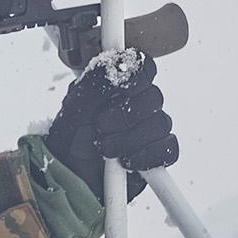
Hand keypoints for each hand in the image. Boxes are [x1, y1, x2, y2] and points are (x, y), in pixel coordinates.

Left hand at [45, 49, 179, 204]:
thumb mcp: (73, 107)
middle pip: (154, 97)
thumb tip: (120, 59)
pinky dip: (147, 156)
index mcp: (118, 84)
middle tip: (100, 127)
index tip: (119, 90)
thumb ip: (95, 81)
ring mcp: (149, 128)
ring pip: (161, 124)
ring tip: (105, 149)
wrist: (69, 178)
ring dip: (131, 138)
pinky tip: (125, 161)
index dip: (136, 76)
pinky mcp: (157, 154)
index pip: (144, 66)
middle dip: (125, 115)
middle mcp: (137, 103)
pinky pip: (168, 149)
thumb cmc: (69, 139)